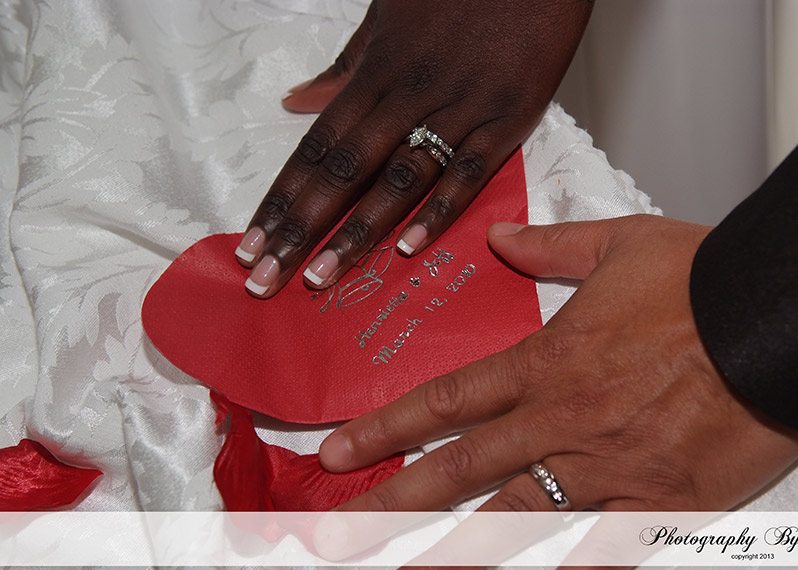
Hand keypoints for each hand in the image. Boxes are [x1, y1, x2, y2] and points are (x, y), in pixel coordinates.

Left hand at [235, 0, 593, 297]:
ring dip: (356, 233)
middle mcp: (411, 96)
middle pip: (344, 171)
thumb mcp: (388, 16)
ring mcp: (460, 110)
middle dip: (300, 229)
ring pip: (397, 180)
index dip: (283, 197)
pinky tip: (407, 250)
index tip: (252, 241)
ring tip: (320, 278)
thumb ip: (345, 66)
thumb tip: (297, 100)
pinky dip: (438, 212)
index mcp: (378, 72)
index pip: (318, 146)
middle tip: (265, 277)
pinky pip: (468, 173)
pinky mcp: (508, 119)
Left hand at [316, 216, 797, 569]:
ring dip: (450, 561)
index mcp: (545, 363)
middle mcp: (560, 421)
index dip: (383, 429)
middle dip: (391, 505)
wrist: (777, 317)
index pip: (445, 402)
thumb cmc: (703, 280)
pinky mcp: (655, 502)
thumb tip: (501, 235)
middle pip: (458, 470)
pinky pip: (598, 558)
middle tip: (334, 538)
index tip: (334, 454)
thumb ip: (551, 245)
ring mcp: (604, 468)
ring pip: (512, 522)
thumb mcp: (619, 242)